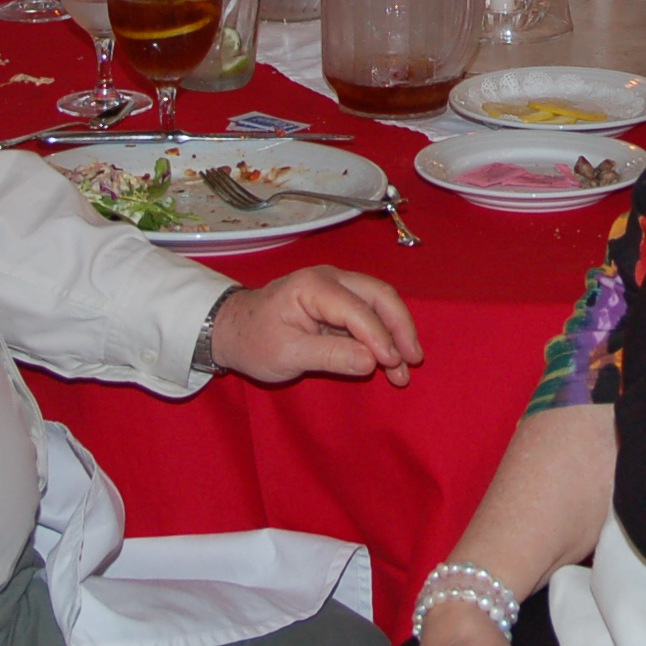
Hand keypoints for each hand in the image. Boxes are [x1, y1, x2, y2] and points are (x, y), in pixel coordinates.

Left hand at [210, 267, 423, 386]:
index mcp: (313, 286)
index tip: (391, 364)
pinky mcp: (338, 301)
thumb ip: (331, 355)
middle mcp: (329, 278)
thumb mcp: (287, 355)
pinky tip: (390, 358)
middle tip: (413, 360)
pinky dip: (383, 334)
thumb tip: (371, 361)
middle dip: (400, 328)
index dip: (379, 337)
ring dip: (395, 332)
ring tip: (405, 367)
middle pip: (378, 295)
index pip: (357, 310)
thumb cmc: (254, 342)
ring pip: (379, 302)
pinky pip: (368, 313)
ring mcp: (335, 286)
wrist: (232, 331)